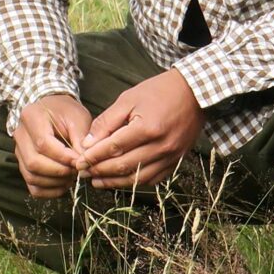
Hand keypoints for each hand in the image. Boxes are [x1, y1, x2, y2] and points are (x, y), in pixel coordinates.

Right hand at [13, 93, 92, 197]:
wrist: (52, 108)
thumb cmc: (67, 112)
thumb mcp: (78, 118)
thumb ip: (82, 138)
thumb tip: (84, 162)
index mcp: (31, 117)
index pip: (43, 144)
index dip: (63, 157)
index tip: (80, 161)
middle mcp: (19, 135)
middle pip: (34, 163)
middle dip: (59, 172)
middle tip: (77, 171)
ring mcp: (18, 151)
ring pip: (31, 176)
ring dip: (54, 183)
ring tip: (72, 177)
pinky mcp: (23, 164)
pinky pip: (31, 185)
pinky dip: (48, 190)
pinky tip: (63, 185)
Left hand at [76, 70, 202, 188]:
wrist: (195, 92)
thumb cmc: (160, 92)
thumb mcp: (128, 99)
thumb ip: (106, 122)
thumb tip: (88, 144)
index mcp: (147, 128)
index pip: (113, 148)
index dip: (93, 157)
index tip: (79, 162)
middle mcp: (161, 145)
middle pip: (124, 165)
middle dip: (100, 171)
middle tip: (83, 173)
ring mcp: (171, 155)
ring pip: (138, 178)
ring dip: (115, 182)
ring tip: (98, 182)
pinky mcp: (177, 160)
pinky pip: (154, 178)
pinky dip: (135, 182)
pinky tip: (122, 180)